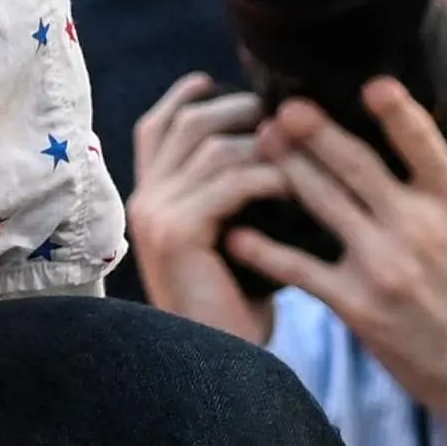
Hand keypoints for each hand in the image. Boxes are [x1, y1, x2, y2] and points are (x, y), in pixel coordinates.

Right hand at [121, 76, 287, 344]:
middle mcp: (144, 201)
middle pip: (189, 124)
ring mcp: (156, 215)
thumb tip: (278, 136)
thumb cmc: (236, 305)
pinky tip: (297, 186)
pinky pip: (231, 182)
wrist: (219, 366)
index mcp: (151, 200)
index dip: (187, 96)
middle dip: (240, 110)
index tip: (220, 80)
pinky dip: (269, 177)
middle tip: (286, 118)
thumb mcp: (230, 236)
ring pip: (214, 148)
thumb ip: (233, 191)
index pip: (158, 128)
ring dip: (265, 145)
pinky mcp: (178, 233)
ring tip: (302, 151)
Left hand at [227, 79, 446, 421]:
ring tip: (259, 143)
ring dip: (288, 169)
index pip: (423, 142)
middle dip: (314, 131)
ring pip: (324, 203)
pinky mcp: (357, 304)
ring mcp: (382, 264)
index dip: (395, 109)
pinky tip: (236, 233)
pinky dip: (266, 250)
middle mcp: (417, 225)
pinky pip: (303, 269)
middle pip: (356, 165)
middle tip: (282, 104)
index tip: (369, 82)